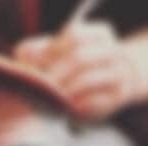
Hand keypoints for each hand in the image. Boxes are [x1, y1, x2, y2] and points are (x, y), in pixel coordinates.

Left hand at [14, 22, 138, 119]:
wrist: (101, 90)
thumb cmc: (66, 69)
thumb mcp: (50, 55)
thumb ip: (35, 51)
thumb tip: (28, 58)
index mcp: (98, 34)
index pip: (75, 35)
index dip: (51, 49)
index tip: (36, 64)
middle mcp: (112, 50)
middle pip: (80, 57)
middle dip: (55, 73)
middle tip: (38, 87)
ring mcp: (119, 72)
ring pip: (89, 79)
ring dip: (64, 90)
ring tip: (49, 98)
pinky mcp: (118, 95)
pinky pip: (98, 100)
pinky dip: (78, 105)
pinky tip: (66, 108)